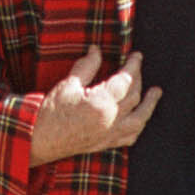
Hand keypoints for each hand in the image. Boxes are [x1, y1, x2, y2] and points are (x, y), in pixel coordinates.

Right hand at [29, 49, 160, 167]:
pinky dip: (138, 127)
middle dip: (139, 79)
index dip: (133, 66)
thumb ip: (86, 66)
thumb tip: (96, 50)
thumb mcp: (67, 85)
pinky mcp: (105, 144)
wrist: (38, 141)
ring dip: (149, 105)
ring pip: (139, 119)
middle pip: (134, 97)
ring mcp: (110, 135)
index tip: (136, 55)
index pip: (125, 80)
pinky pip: (129, 138)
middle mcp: (111, 120)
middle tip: (139, 66)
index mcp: (102, 103)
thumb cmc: (50, 113)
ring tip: (155, 93)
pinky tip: (141, 120)